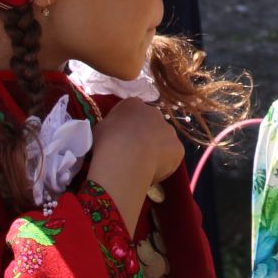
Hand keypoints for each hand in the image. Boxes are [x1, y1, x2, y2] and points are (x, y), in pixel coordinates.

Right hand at [88, 96, 184, 230]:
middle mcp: (155, 113)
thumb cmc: (106, 142)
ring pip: (163, 140)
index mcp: (133, 105)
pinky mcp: (178, 148)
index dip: (126, 128)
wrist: (126, 157)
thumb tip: (111, 134)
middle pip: (150, 125)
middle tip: (132, 154)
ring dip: (155, 149)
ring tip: (141, 166)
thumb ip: (109, 127)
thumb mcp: (99, 129)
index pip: (131, 112)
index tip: (120, 141)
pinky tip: (151, 173)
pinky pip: (171, 157)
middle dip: (144, 137)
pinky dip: (164, 164)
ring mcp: (169, 130)